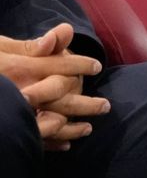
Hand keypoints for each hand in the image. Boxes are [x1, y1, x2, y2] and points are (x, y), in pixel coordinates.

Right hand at [0, 24, 108, 148]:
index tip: (95, 66)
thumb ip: (30, 45)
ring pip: (50, 123)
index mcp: (19, 68)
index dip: (79, 65)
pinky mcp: (9, 127)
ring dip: (72, 128)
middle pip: (61, 98)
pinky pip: (32, 139)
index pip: (58, 66)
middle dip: (86, 103)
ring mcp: (14, 114)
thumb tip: (64, 32)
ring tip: (89, 129)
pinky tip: (64, 145)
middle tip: (106, 106)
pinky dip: (50, 142)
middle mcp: (19, 91)